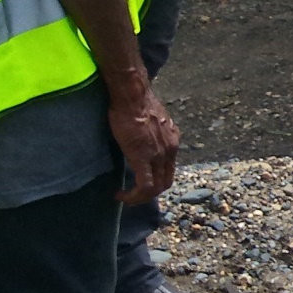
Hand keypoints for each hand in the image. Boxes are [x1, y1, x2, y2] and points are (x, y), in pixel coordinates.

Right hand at [108, 76, 178, 203]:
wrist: (132, 96)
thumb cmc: (135, 101)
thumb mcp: (151, 118)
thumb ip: (151, 130)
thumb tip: (141, 134)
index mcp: (172, 139)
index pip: (169, 167)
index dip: (156, 178)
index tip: (139, 180)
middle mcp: (170, 150)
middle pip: (166, 181)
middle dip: (150, 193)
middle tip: (132, 194)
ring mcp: (160, 155)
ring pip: (157, 187)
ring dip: (141, 197)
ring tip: (125, 197)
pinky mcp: (144, 158)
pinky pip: (145, 186)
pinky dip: (134, 196)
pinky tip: (120, 195)